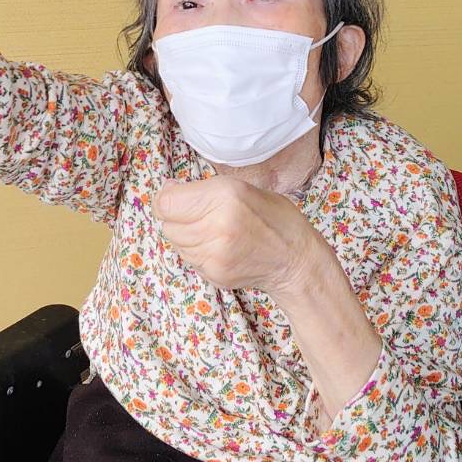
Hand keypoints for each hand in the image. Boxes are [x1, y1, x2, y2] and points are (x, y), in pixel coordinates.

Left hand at [153, 175, 321, 295]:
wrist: (296, 260)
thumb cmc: (274, 217)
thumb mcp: (242, 187)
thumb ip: (204, 189)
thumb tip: (168, 191)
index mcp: (224, 196)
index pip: (167, 203)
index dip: (166, 198)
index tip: (175, 195)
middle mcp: (216, 225)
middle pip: (168, 224)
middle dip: (177, 217)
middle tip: (197, 213)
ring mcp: (214, 254)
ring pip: (176, 242)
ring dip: (185, 235)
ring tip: (211, 230)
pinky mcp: (215, 273)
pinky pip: (189, 259)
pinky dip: (197, 251)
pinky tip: (218, 246)